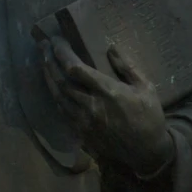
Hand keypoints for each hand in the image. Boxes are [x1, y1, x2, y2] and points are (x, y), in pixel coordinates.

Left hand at [42, 37, 174, 177]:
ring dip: (48, 76)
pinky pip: (62, 109)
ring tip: (44, 60)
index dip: (62, 52)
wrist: (147, 152)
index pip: (76, 68)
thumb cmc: (149, 117)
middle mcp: (91, 105)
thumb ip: (127, 67)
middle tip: (42, 45)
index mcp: (108, 91)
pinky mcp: (81, 131)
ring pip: (58, 95)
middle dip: (49, 60)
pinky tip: (53, 84)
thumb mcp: (146, 88)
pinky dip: (55, 94)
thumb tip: (111, 48)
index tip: (56, 40)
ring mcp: (83, 120)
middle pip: (61, 80)